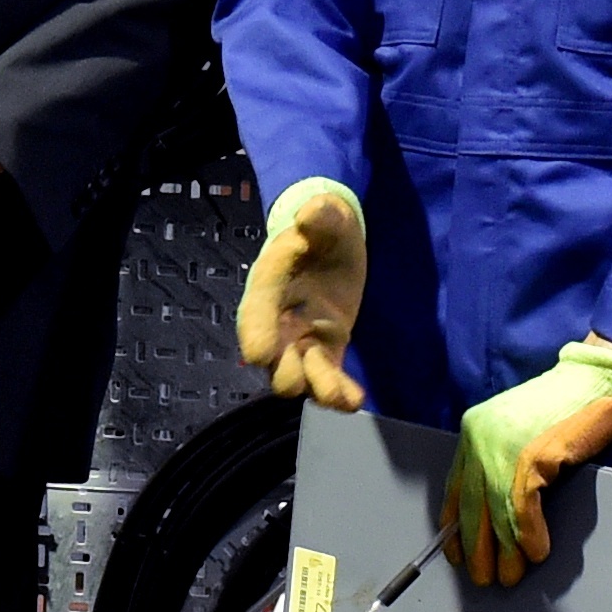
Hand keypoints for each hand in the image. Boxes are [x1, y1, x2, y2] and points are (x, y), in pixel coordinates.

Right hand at [237, 179, 367, 410]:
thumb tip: (310, 212)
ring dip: (317, 387)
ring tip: (341, 395)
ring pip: (300, 378)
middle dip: (286, 372)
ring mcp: (302, 340)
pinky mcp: (327, 350)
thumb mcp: (326, 214)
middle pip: (273, 360)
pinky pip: (328, 378)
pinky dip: (339, 392)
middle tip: (305, 373)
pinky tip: (356, 399)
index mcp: (268, 285)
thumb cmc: (322, 224)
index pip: (256, 312)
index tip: (259, 354)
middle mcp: (278, 321)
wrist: (331, 239)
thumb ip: (319, 216)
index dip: (256, 332)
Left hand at [446, 338, 611, 586]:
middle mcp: (480, 439)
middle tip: (484, 576)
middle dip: (477, 548)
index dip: (455, 526)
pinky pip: (522, 510)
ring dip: (505, 551)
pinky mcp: (530, 458)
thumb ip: (501, 462)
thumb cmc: (564, 406)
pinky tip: (536, 551)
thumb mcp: (518, 433)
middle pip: (471, 508)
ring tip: (511, 575)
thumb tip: (495, 512)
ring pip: (495, 514)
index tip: (457, 553)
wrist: (595, 380)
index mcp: (473, 431)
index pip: (455, 489)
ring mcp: (503, 449)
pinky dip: (529, 536)